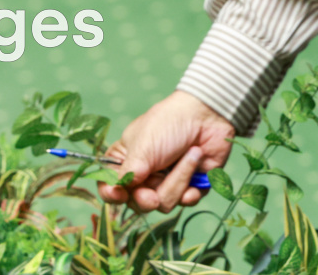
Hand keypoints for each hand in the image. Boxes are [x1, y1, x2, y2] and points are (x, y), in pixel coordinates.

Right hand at [97, 90, 235, 213]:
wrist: (208, 113)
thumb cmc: (169, 123)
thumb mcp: (143, 144)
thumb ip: (128, 172)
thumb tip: (117, 191)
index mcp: (125, 161)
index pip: (109, 187)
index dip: (112, 195)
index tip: (119, 195)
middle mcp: (144, 176)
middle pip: (138, 203)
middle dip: (147, 200)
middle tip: (153, 196)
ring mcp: (167, 182)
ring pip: (165, 204)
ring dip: (178, 182)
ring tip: (190, 156)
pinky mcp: (191, 186)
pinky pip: (187, 202)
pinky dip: (192, 191)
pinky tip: (198, 171)